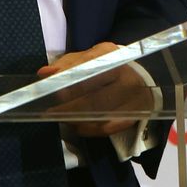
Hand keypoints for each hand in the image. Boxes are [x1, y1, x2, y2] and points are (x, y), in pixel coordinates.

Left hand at [35, 42, 154, 137]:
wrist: (141, 78)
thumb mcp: (88, 59)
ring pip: (100, 114)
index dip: (69, 82)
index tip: (53, 93)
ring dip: (77, 120)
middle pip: (94, 96)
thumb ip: (65, 65)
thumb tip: (44, 73)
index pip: (88, 69)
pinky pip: (108, 128)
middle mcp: (125, 75)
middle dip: (69, 107)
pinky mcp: (135, 114)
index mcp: (110, 56)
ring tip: (63, 119)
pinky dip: (89, 130)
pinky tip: (78, 126)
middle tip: (52, 112)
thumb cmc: (107, 68)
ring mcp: (133, 96)